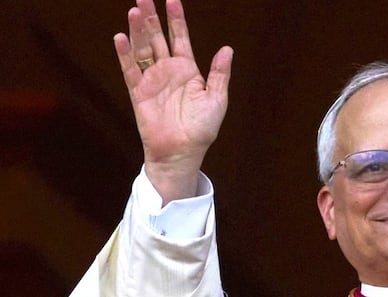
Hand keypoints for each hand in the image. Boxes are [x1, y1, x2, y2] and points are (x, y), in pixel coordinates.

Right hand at [114, 0, 232, 203]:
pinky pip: (130, 70)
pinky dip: (125, 54)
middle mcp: (168, 71)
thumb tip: (227, 48)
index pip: (180, 38)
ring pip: (142, 49)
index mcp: (188, 71)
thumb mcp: (217, 100)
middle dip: (152, 17)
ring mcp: (152, 80)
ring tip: (135, 10)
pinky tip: (121, 37)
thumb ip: (219, 74)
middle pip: (157, 37)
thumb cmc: (202, 129)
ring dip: (138, 30)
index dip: (176, 19)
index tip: (172, 0)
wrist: (183, 152)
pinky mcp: (138, 92)